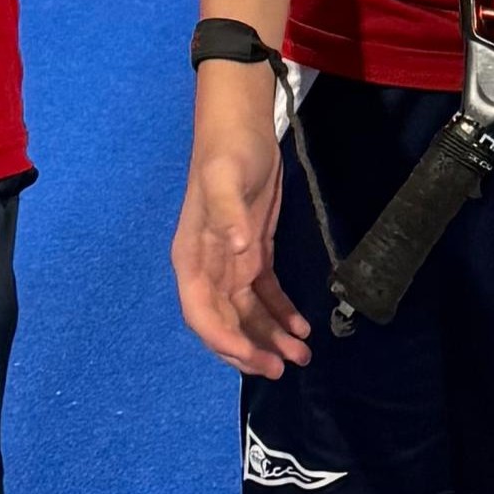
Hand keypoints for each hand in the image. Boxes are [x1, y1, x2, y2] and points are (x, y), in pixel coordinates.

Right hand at [172, 81, 307, 374]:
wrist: (242, 125)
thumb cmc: (228, 151)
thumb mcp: (225, 177)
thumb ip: (228, 215)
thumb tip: (240, 253)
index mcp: (191, 258)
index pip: (201, 313)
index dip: (224, 341)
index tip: (252, 359)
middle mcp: (208, 268)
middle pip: (225, 322)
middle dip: (251, 349)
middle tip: (284, 368)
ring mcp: (231, 263)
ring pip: (248, 314)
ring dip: (271, 337)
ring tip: (302, 356)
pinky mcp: (254, 254)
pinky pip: (265, 294)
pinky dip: (281, 313)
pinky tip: (302, 327)